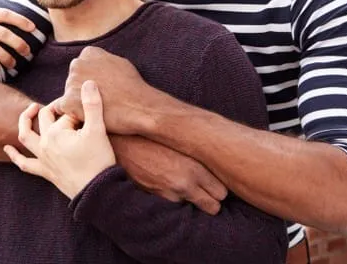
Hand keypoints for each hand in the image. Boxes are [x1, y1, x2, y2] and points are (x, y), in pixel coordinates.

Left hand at [4, 81, 115, 198]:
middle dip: (54, 108)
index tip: (90, 114)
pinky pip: (25, 164)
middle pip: (46, 119)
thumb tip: (88, 82)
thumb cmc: (98, 160)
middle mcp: (45, 144)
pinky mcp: (44, 171)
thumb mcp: (98, 130)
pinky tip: (7, 149)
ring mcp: (42, 158)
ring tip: (30, 110)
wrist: (97, 191)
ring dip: (25, 122)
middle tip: (66, 104)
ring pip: (26, 137)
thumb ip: (91, 104)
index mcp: (56, 132)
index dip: (79, 111)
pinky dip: (15, 156)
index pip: (66, 114)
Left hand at [51, 47, 161, 134]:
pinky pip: (62, 108)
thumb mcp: (119, 62)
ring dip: (77, 103)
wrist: (139, 107)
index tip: (99, 89)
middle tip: (97, 102)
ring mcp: (71, 81)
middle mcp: (77, 64)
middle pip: (73, 80)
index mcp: (89, 53)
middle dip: (80, 91)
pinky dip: (72, 113)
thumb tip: (95, 63)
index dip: (88, 81)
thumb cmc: (133, 87)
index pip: (81, 67)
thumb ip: (102, 61)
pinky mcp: (68, 100)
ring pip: (68, 94)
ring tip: (94, 111)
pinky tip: (85, 117)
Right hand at [112, 135, 227, 214]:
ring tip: (183, 183)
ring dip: (191, 200)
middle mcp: (185, 184)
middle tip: (206, 190)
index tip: (216, 184)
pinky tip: (168, 184)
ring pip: (193, 208)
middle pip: (213, 207)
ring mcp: (170, 195)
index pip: (222, 192)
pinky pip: (174, 205)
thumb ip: (201, 155)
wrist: (124, 144)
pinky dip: (174, 199)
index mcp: (196, 168)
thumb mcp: (183, 143)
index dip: (220, 189)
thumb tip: (218, 161)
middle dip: (211, 200)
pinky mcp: (156, 200)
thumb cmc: (155, 138)